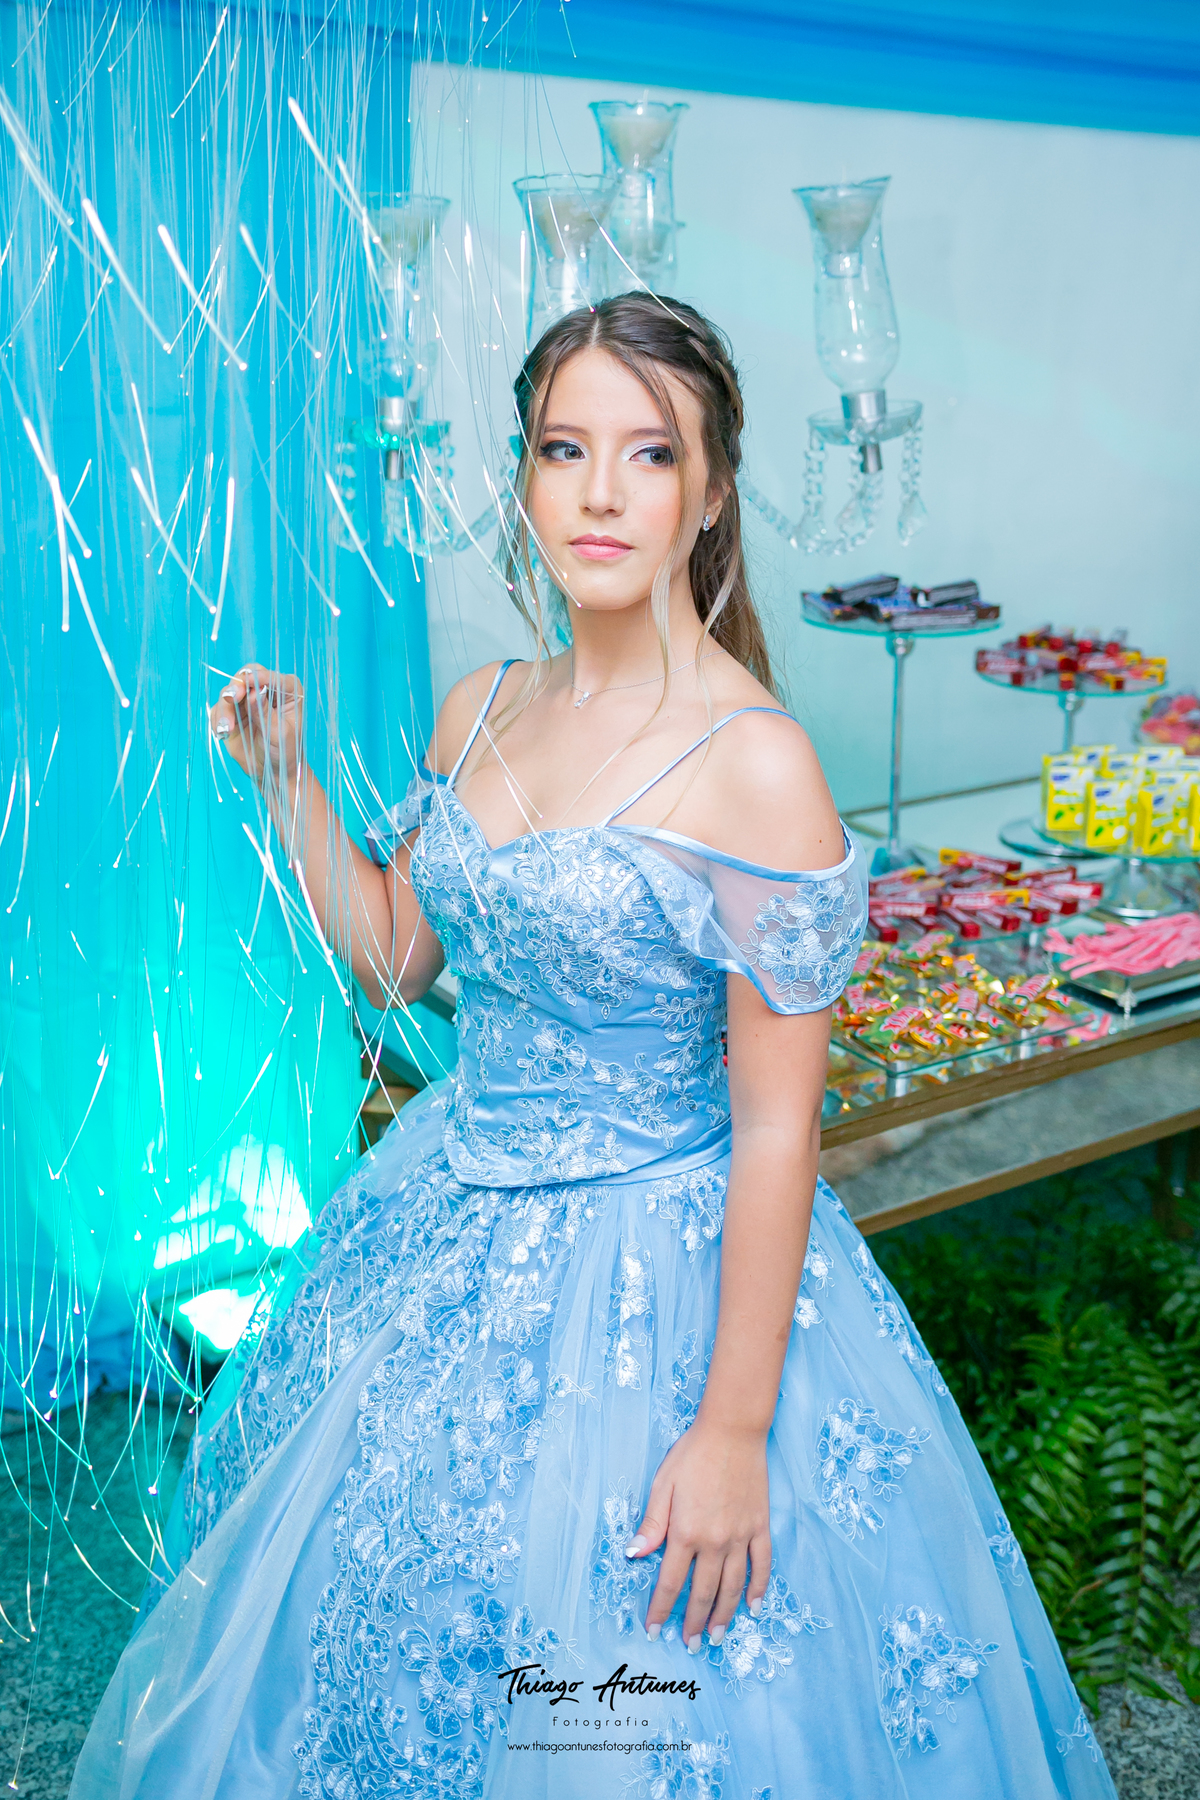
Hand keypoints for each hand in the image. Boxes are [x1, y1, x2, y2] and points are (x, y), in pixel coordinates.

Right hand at [209, 664, 304, 784]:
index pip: (269, 676)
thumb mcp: (279, 733)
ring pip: (229, 692)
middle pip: (246, 676)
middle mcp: (266, 689)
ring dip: (225, 709)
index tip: (246, 686)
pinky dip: (218, 719)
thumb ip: (265, 713)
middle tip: (231, 699)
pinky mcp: (232, 712)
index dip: (256, 678)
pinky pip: (219, 708)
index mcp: (287, 689)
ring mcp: (247, 700)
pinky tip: (223, 733)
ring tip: (227, 728)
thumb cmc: (285, 751)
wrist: (272, 770)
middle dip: (236, 686)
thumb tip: (254, 693)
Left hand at [629, 1419, 770, 1651]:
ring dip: (725, 1615)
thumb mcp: (662, 1485)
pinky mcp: (760, 1527)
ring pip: (733, 1586)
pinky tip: (754, 1606)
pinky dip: (759, 1588)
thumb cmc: (692, 1454)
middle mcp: (714, 1541)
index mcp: (685, 1532)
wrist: (732, 1431)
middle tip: (690, 1644)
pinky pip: (762, 1565)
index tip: (655, 1630)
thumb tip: (634, 1555)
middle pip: (704, 1592)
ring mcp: (741, 1536)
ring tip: (718, 1636)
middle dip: (695, 1622)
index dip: (662, 1609)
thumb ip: (652, 1524)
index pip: (671, 1582)